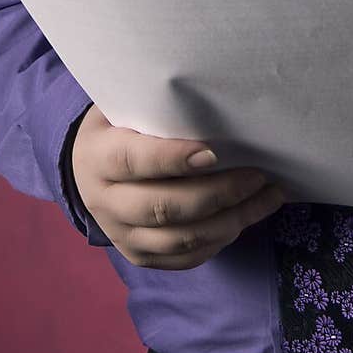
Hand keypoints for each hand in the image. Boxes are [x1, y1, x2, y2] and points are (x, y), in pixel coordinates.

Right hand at [71, 105, 286, 268]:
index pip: (134, 160)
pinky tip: (244, 219)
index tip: (214, 153)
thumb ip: (154, 107)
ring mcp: (121, 235)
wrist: (85, 171)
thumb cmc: (118, 127)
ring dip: (230, 221)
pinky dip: (218, 241)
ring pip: (179, 239)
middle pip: (163, 207)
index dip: (173, 159)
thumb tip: (211, 93)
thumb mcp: (124, 107)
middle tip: (258, 177)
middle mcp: (105, 202)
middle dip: (218, 194)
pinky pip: (183, 259)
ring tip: (267, 198)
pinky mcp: (138, 256)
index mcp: (98, 157)